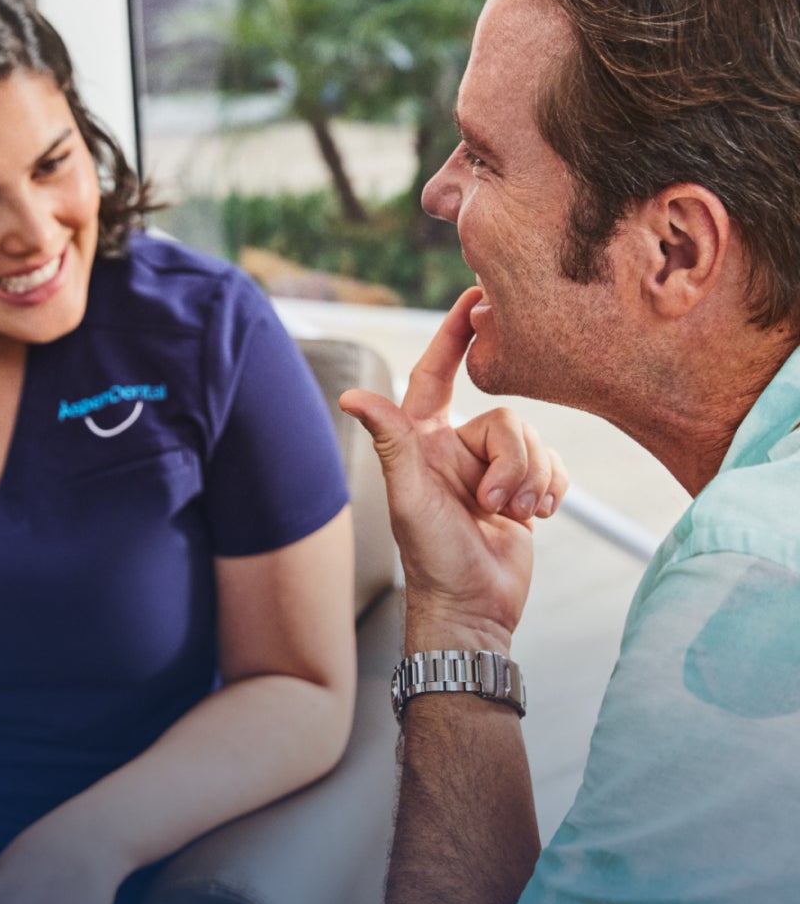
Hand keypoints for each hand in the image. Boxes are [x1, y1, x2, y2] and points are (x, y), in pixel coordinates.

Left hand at [339, 287, 567, 649]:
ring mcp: (492, 469)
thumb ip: (391, 441)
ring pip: (534, 442)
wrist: (474, 608)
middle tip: (494, 505)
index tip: (475, 295)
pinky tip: (539, 517)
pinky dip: (551, 488)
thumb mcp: (409, 497)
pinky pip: (553, 465)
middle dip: (512, 463)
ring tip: (512, 518)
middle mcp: (456, 448)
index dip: (453, 335)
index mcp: (422, 441)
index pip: (437, 374)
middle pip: (507, 418)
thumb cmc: (432, 557)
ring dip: (530, 482)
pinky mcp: (524, 489)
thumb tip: (350, 396)